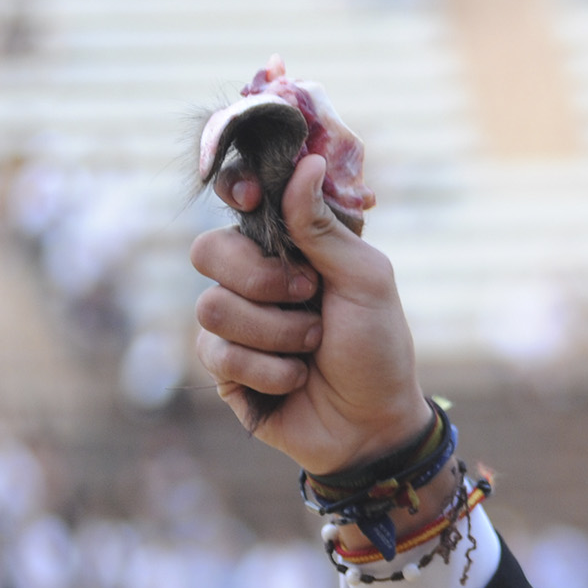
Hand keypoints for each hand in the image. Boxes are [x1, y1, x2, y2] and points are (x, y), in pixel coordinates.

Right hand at [191, 152, 431, 475]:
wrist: (373, 424)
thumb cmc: (378, 348)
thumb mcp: (364, 280)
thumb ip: (323, 226)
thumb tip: (303, 163)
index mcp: (291, 247)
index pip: (240, 203)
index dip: (234, 193)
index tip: (249, 199)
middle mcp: (256, 277)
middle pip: (209, 251)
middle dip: (262, 279)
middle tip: (308, 296)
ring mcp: (235, 321)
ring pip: (211, 306)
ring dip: (276, 333)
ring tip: (312, 348)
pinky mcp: (223, 365)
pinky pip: (217, 351)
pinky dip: (268, 369)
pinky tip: (295, 379)